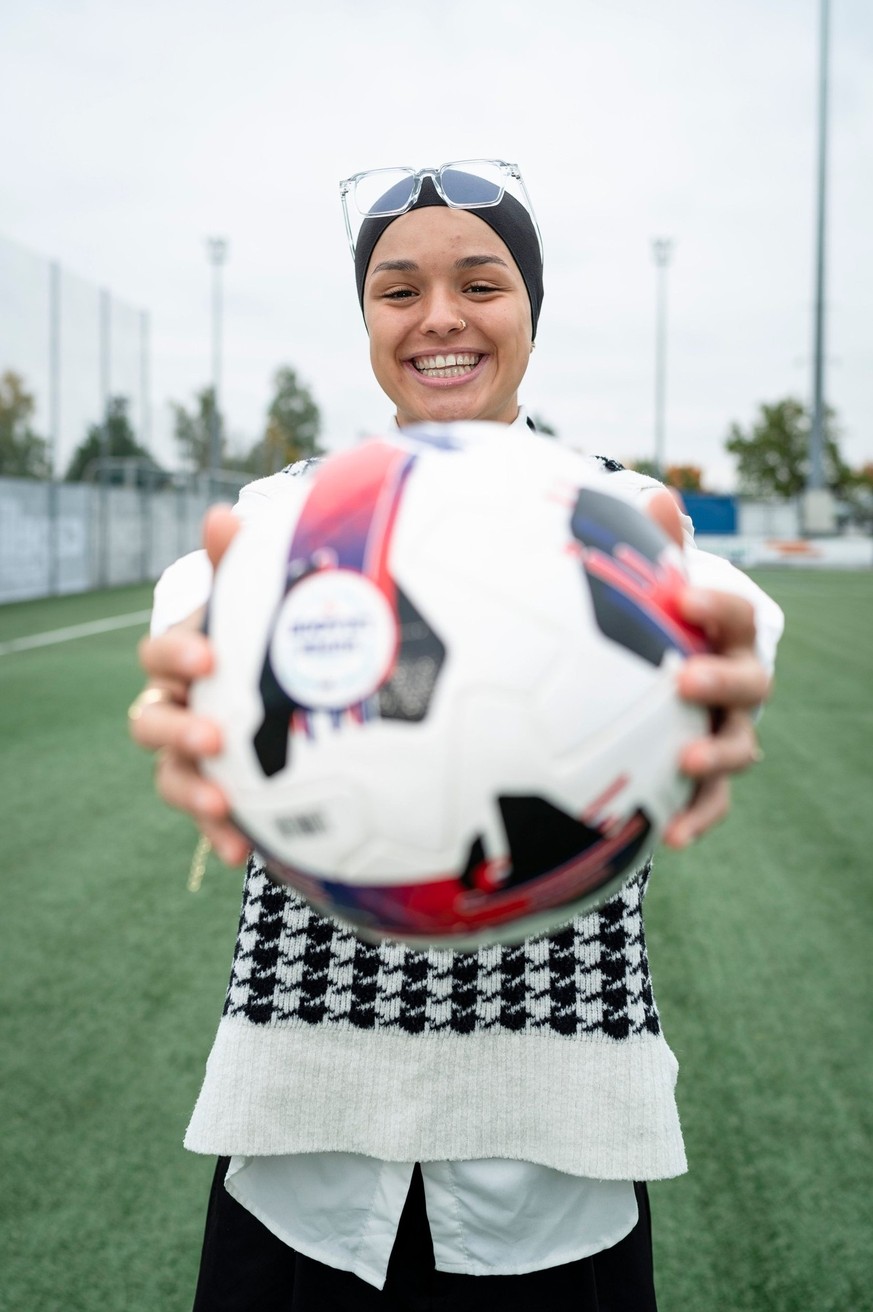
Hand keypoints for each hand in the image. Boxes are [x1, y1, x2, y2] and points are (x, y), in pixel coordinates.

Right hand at [129, 506, 248, 863]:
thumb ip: (239, 562)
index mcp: (182, 659)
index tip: (210, 657)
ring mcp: (187, 754)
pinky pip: (206, 817)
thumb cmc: (262, 637)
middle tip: (213, 734)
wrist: (278, 687)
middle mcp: (174, 707)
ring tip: (223, 804)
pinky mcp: (212, 792)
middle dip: (176, 727)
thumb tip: (221, 514)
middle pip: (149, 721)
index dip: (177, 654)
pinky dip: (219, 834)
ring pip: (168, 775)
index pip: (160, 654)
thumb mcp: (254, 600)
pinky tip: (242, 852)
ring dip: (190, 791)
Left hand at [645, 488, 769, 846]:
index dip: (716, 607)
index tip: (682, 595)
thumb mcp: (657, 587)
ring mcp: (728, 731)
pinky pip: (712, 801)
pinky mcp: (709, 777)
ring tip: (682, 757)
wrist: (673, 679)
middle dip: (721, 679)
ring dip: (716, 752)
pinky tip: (671, 840)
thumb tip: (656, 495)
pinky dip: (698, 819)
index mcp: (727, 635)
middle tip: (683, 677)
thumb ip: (657, 549)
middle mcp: (738, 684)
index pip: (735, 616)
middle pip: (749, 682)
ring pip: (740, 747)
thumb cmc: (661, 626)